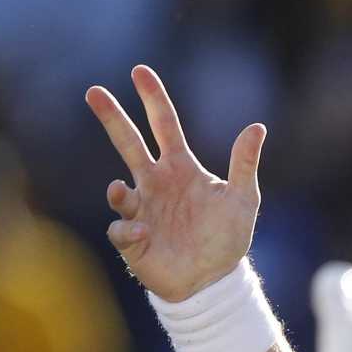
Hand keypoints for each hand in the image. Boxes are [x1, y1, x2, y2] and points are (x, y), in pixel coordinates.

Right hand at [87, 65, 264, 301]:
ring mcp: (141, 209)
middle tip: (94, 92)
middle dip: (112, 118)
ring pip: (117, 190)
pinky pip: (122, 229)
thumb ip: (244, 164)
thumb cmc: (226, 238)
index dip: (153, 99)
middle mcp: (156, 183)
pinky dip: (129, 229)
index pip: (164, 126)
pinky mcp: (133, 239)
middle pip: (129, 144)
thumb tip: (257, 126)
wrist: (215, 280)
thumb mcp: (243, 199)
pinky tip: (144, 234)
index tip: (140, 71)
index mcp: (181, 168)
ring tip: (120, 192)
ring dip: (118, 191)